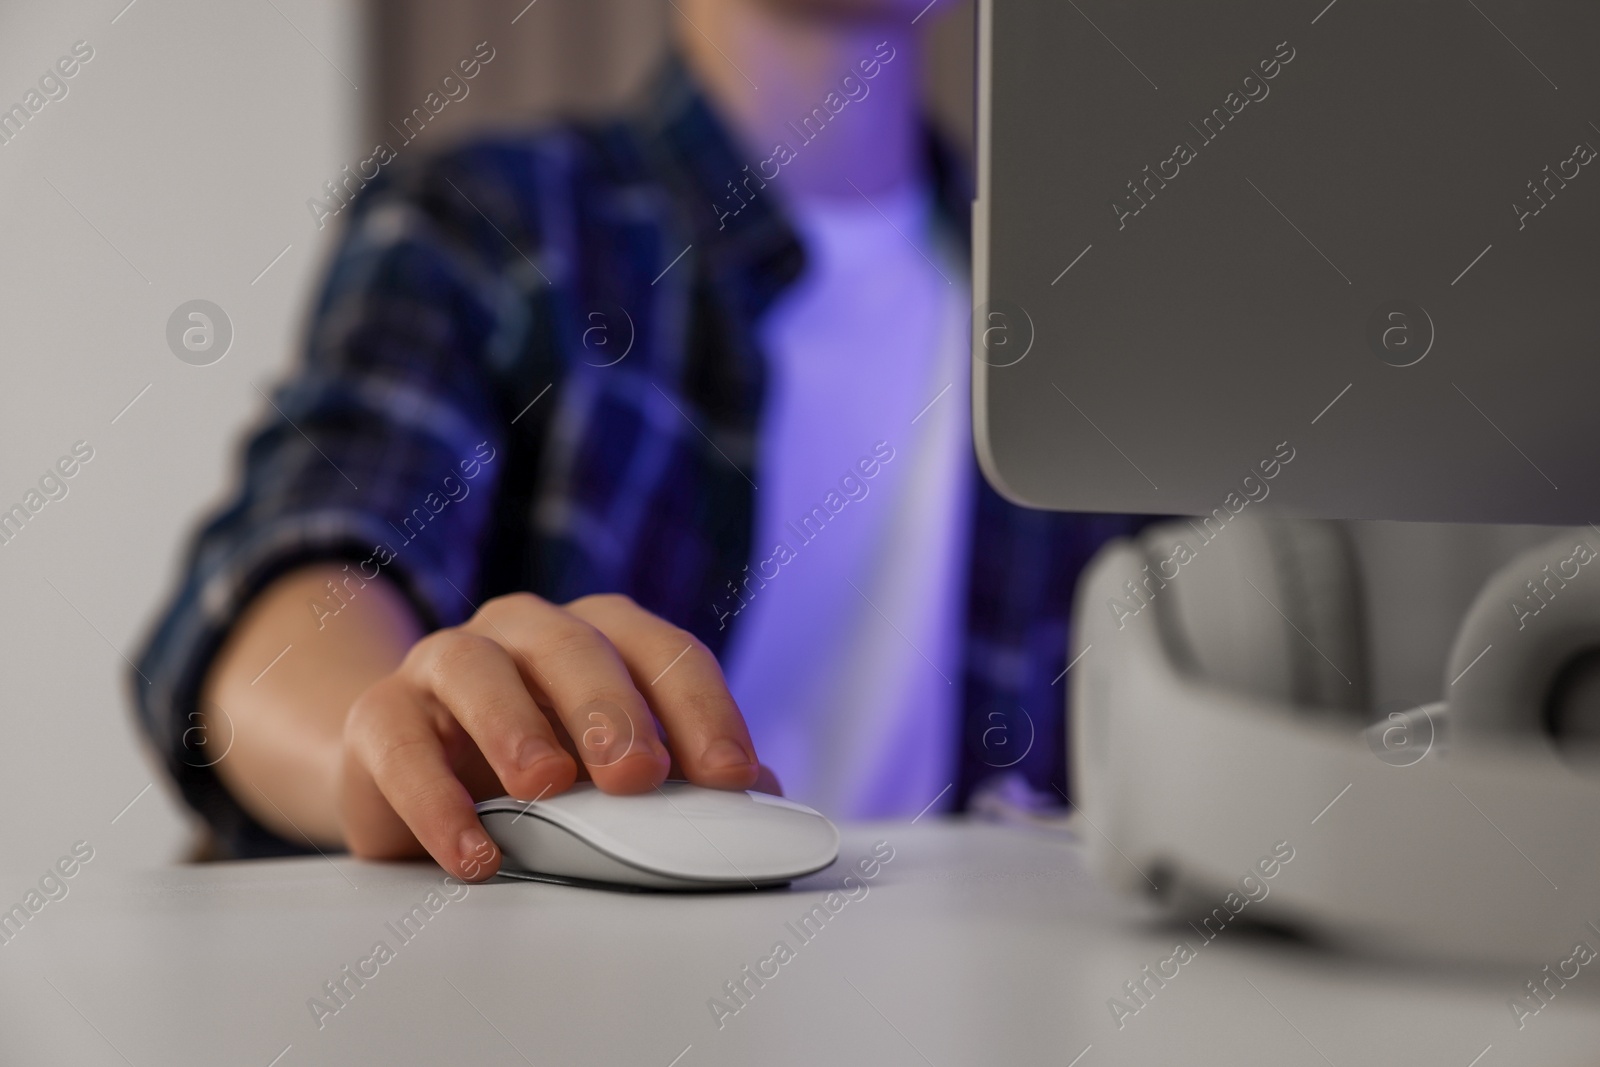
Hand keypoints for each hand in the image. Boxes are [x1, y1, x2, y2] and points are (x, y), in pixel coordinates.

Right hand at [337, 592, 774, 880]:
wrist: (411, 769)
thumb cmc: (533, 763)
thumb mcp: (610, 768)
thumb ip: (682, 775)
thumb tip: (764, 801)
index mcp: (598, 634)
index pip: (663, 651)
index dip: (703, 709)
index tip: (732, 777)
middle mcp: (525, 632)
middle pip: (575, 646)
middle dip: (612, 709)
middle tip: (638, 774)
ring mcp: (446, 662)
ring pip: (478, 668)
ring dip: (516, 727)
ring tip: (547, 789)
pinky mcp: (381, 714)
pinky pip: (400, 741)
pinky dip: (435, 797)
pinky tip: (473, 851)